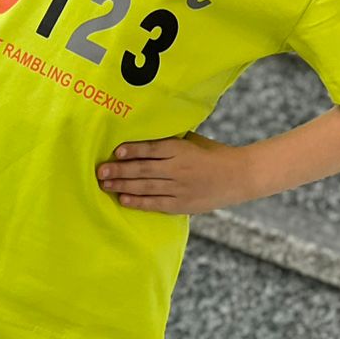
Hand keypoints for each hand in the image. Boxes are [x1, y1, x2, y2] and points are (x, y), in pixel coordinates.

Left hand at [95, 132, 248, 214]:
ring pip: (146, 187)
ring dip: (123, 186)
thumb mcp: (193, 141)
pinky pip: (156, 203)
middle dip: (119, 171)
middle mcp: (178, 168)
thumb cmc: (213, 154)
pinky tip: (123, 199)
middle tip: (100, 171)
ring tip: (105, 184)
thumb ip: (171, 141)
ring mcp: (180, 188)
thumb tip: (144, 134)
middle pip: (143, 169)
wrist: (239, 176)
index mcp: (181, 149)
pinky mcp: (182, 204)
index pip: (152, 149)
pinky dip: (138, 202)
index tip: (116, 152)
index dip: (133, 150)